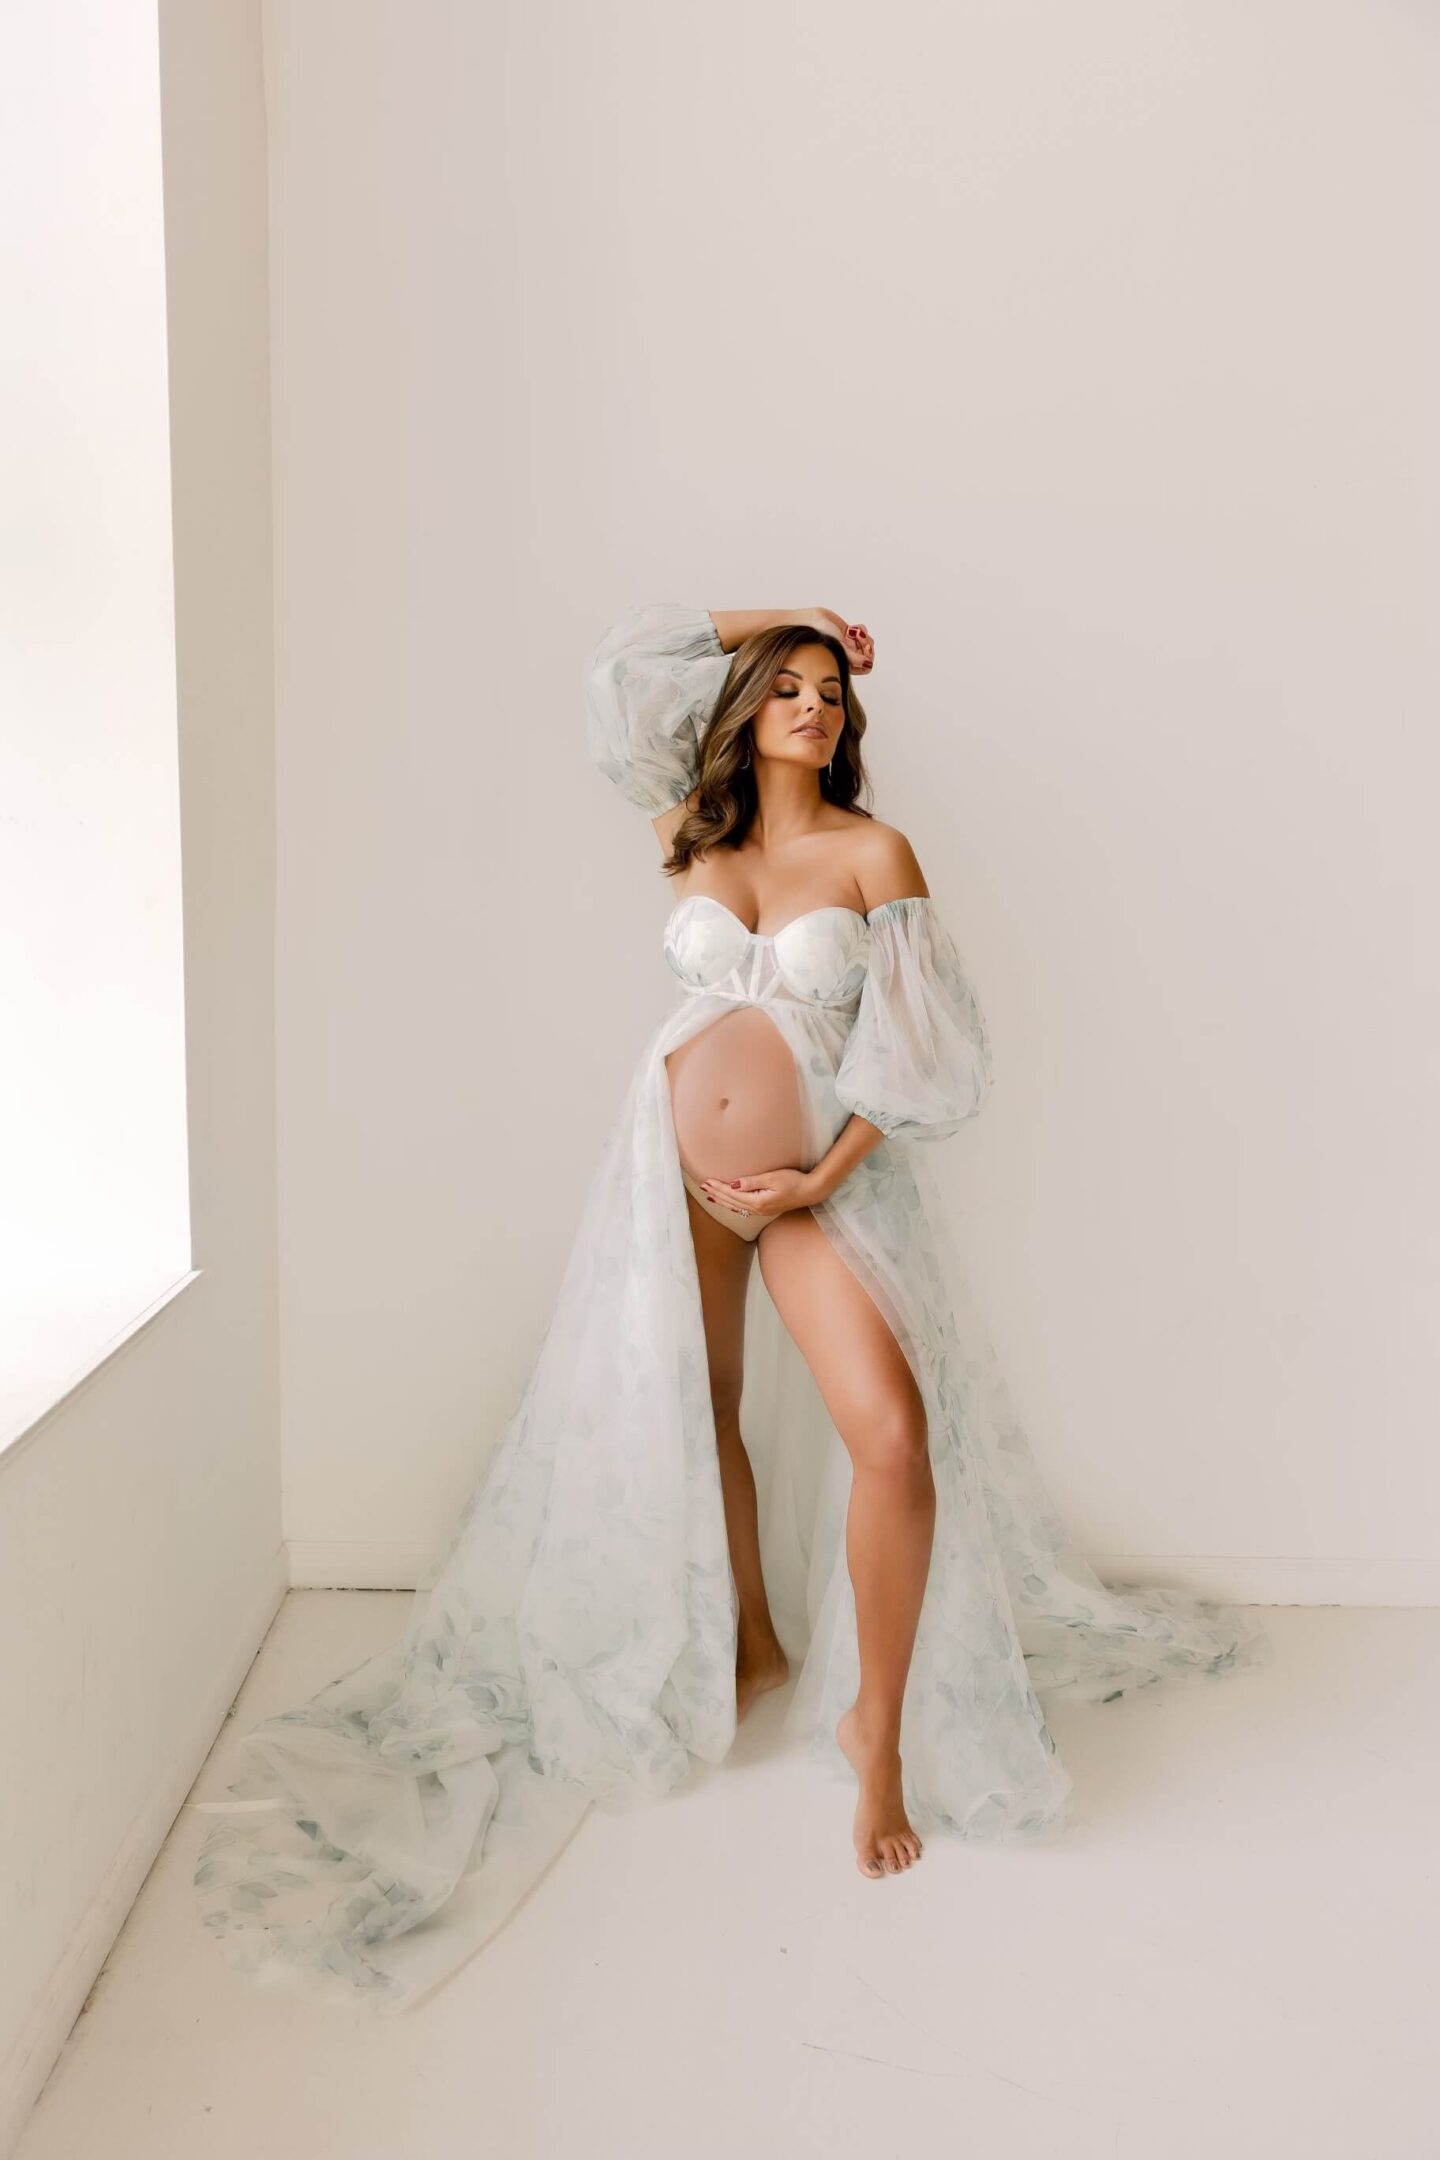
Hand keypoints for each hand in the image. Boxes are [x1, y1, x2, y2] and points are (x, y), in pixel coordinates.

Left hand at [698, 1166, 825, 1221]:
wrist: (811, 1191)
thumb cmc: (794, 1181)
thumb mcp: (772, 1178)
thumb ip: (752, 1182)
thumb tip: (733, 1185)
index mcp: (758, 1201)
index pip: (732, 1194)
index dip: (718, 1188)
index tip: (706, 1181)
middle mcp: (758, 1209)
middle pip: (731, 1202)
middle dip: (716, 1194)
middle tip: (703, 1187)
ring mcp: (762, 1211)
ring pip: (736, 1207)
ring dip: (722, 1201)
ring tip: (710, 1195)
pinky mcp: (766, 1209)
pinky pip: (743, 1209)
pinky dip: (732, 1205)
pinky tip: (728, 1203)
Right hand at [807, 608, 873, 676]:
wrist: (813, 621)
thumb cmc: (821, 637)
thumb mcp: (840, 649)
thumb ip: (855, 659)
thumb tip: (869, 665)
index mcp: (846, 664)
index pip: (866, 667)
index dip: (869, 658)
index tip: (865, 648)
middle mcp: (849, 656)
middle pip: (869, 654)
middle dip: (867, 644)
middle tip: (859, 638)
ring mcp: (850, 645)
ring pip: (867, 643)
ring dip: (864, 636)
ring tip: (854, 633)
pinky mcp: (850, 634)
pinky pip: (863, 633)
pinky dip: (861, 629)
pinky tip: (852, 628)